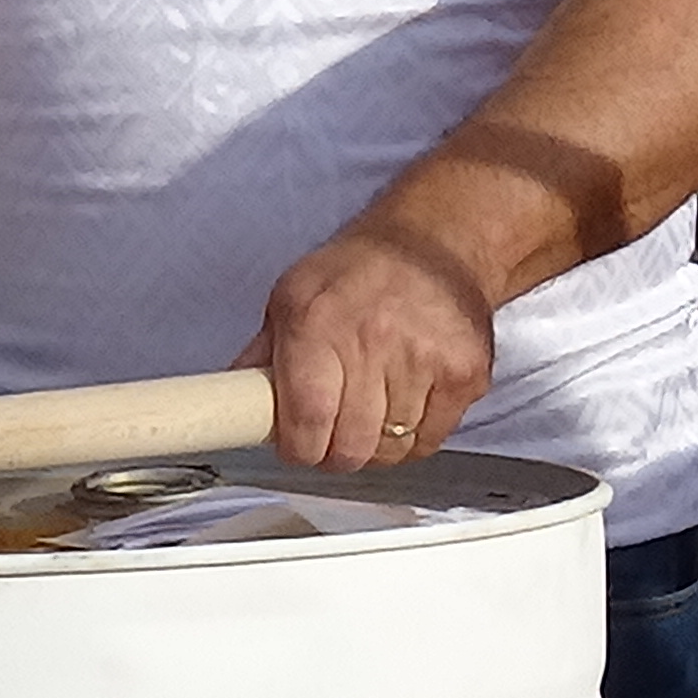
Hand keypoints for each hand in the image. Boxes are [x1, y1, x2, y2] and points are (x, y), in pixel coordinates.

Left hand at [244, 224, 501, 472]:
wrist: (437, 243)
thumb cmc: (359, 270)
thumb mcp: (292, 296)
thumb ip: (261, 353)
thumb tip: (232, 403)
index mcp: (319, 325)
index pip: (308, 420)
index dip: (300, 449)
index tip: (298, 447)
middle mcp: (374, 342)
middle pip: (352, 447)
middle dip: (336, 454)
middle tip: (332, 438)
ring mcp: (427, 360)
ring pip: (393, 450)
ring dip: (376, 447)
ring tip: (369, 419)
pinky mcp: (466, 374)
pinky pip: (431, 440)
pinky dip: (414, 439)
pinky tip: (404, 411)